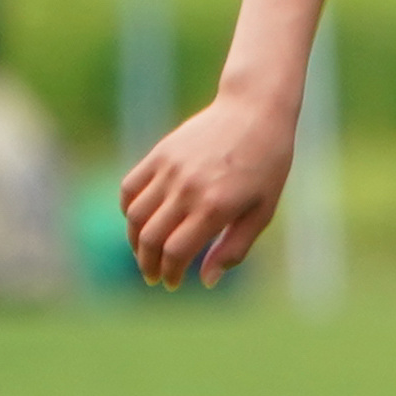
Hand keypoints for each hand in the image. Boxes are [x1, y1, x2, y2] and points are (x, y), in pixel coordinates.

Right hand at [119, 90, 297, 287]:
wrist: (254, 111)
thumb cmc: (266, 166)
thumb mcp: (262, 212)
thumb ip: (234, 248)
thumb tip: (205, 281)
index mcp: (215, 208)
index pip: (176, 252)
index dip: (170, 273)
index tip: (172, 283)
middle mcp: (187, 190)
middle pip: (150, 238)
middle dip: (148, 264)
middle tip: (153, 277)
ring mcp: (170, 170)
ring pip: (135, 215)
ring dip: (135, 241)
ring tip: (144, 254)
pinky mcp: (159, 154)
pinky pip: (130, 187)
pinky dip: (128, 209)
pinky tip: (138, 222)